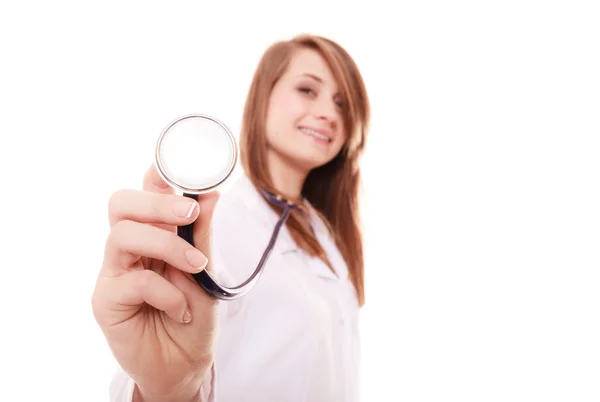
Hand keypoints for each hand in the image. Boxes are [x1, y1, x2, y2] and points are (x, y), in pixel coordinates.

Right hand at [92, 164, 219, 400]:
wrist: (187, 363)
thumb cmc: (196, 314)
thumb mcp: (207, 272)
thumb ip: (202, 235)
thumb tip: (211, 194)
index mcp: (154, 233)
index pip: (144, 194)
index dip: (155, 176)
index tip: (178, 171)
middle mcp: (130, 247)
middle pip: (121, 203)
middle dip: (156, 202)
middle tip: (189, 212)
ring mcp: (114, 271)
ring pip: (122, 235)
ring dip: (166, 245)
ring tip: (196, 265)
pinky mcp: (106, 300)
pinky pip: (132, 281)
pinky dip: (166, 292)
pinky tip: (182, 309)